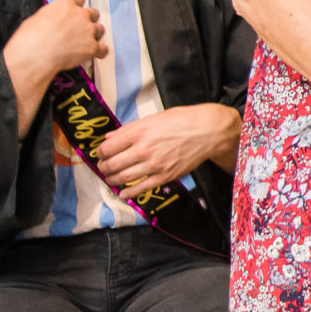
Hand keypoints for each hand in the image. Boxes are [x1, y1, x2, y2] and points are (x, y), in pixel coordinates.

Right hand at [14, 0, 105, 75]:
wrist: (35, 55)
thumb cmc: (30, 39)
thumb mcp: (37, 18)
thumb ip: (51, 15)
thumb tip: (52, 20)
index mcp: (65, 5)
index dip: (77, 5)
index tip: (75, 10)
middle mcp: (80, 15)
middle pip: (93, 13)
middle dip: (87, 20)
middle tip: (79, 28)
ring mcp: (88, 31)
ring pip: (99, 29)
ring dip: (93, 35)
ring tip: (84, 42)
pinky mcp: (92, 47)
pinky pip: (103, 49)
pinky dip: (99, 51)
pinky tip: (95, 54)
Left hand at [95, 103, 239, 197]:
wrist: (209, 130)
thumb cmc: (183, 120)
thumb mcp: (155, 118)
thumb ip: (130, 129)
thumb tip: (110, 137)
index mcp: (139, 132)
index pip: (108, 148)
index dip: (100, 152)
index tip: (100, 154)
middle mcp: (144, 149)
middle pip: (112, 164)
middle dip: (103, 167)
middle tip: (104, 166)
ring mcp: (154, 164)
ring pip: (123, 177)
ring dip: (112, 179)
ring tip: (111, 178)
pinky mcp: (165, 176)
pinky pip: (141, 188)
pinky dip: (128, 193)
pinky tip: (123, 193)